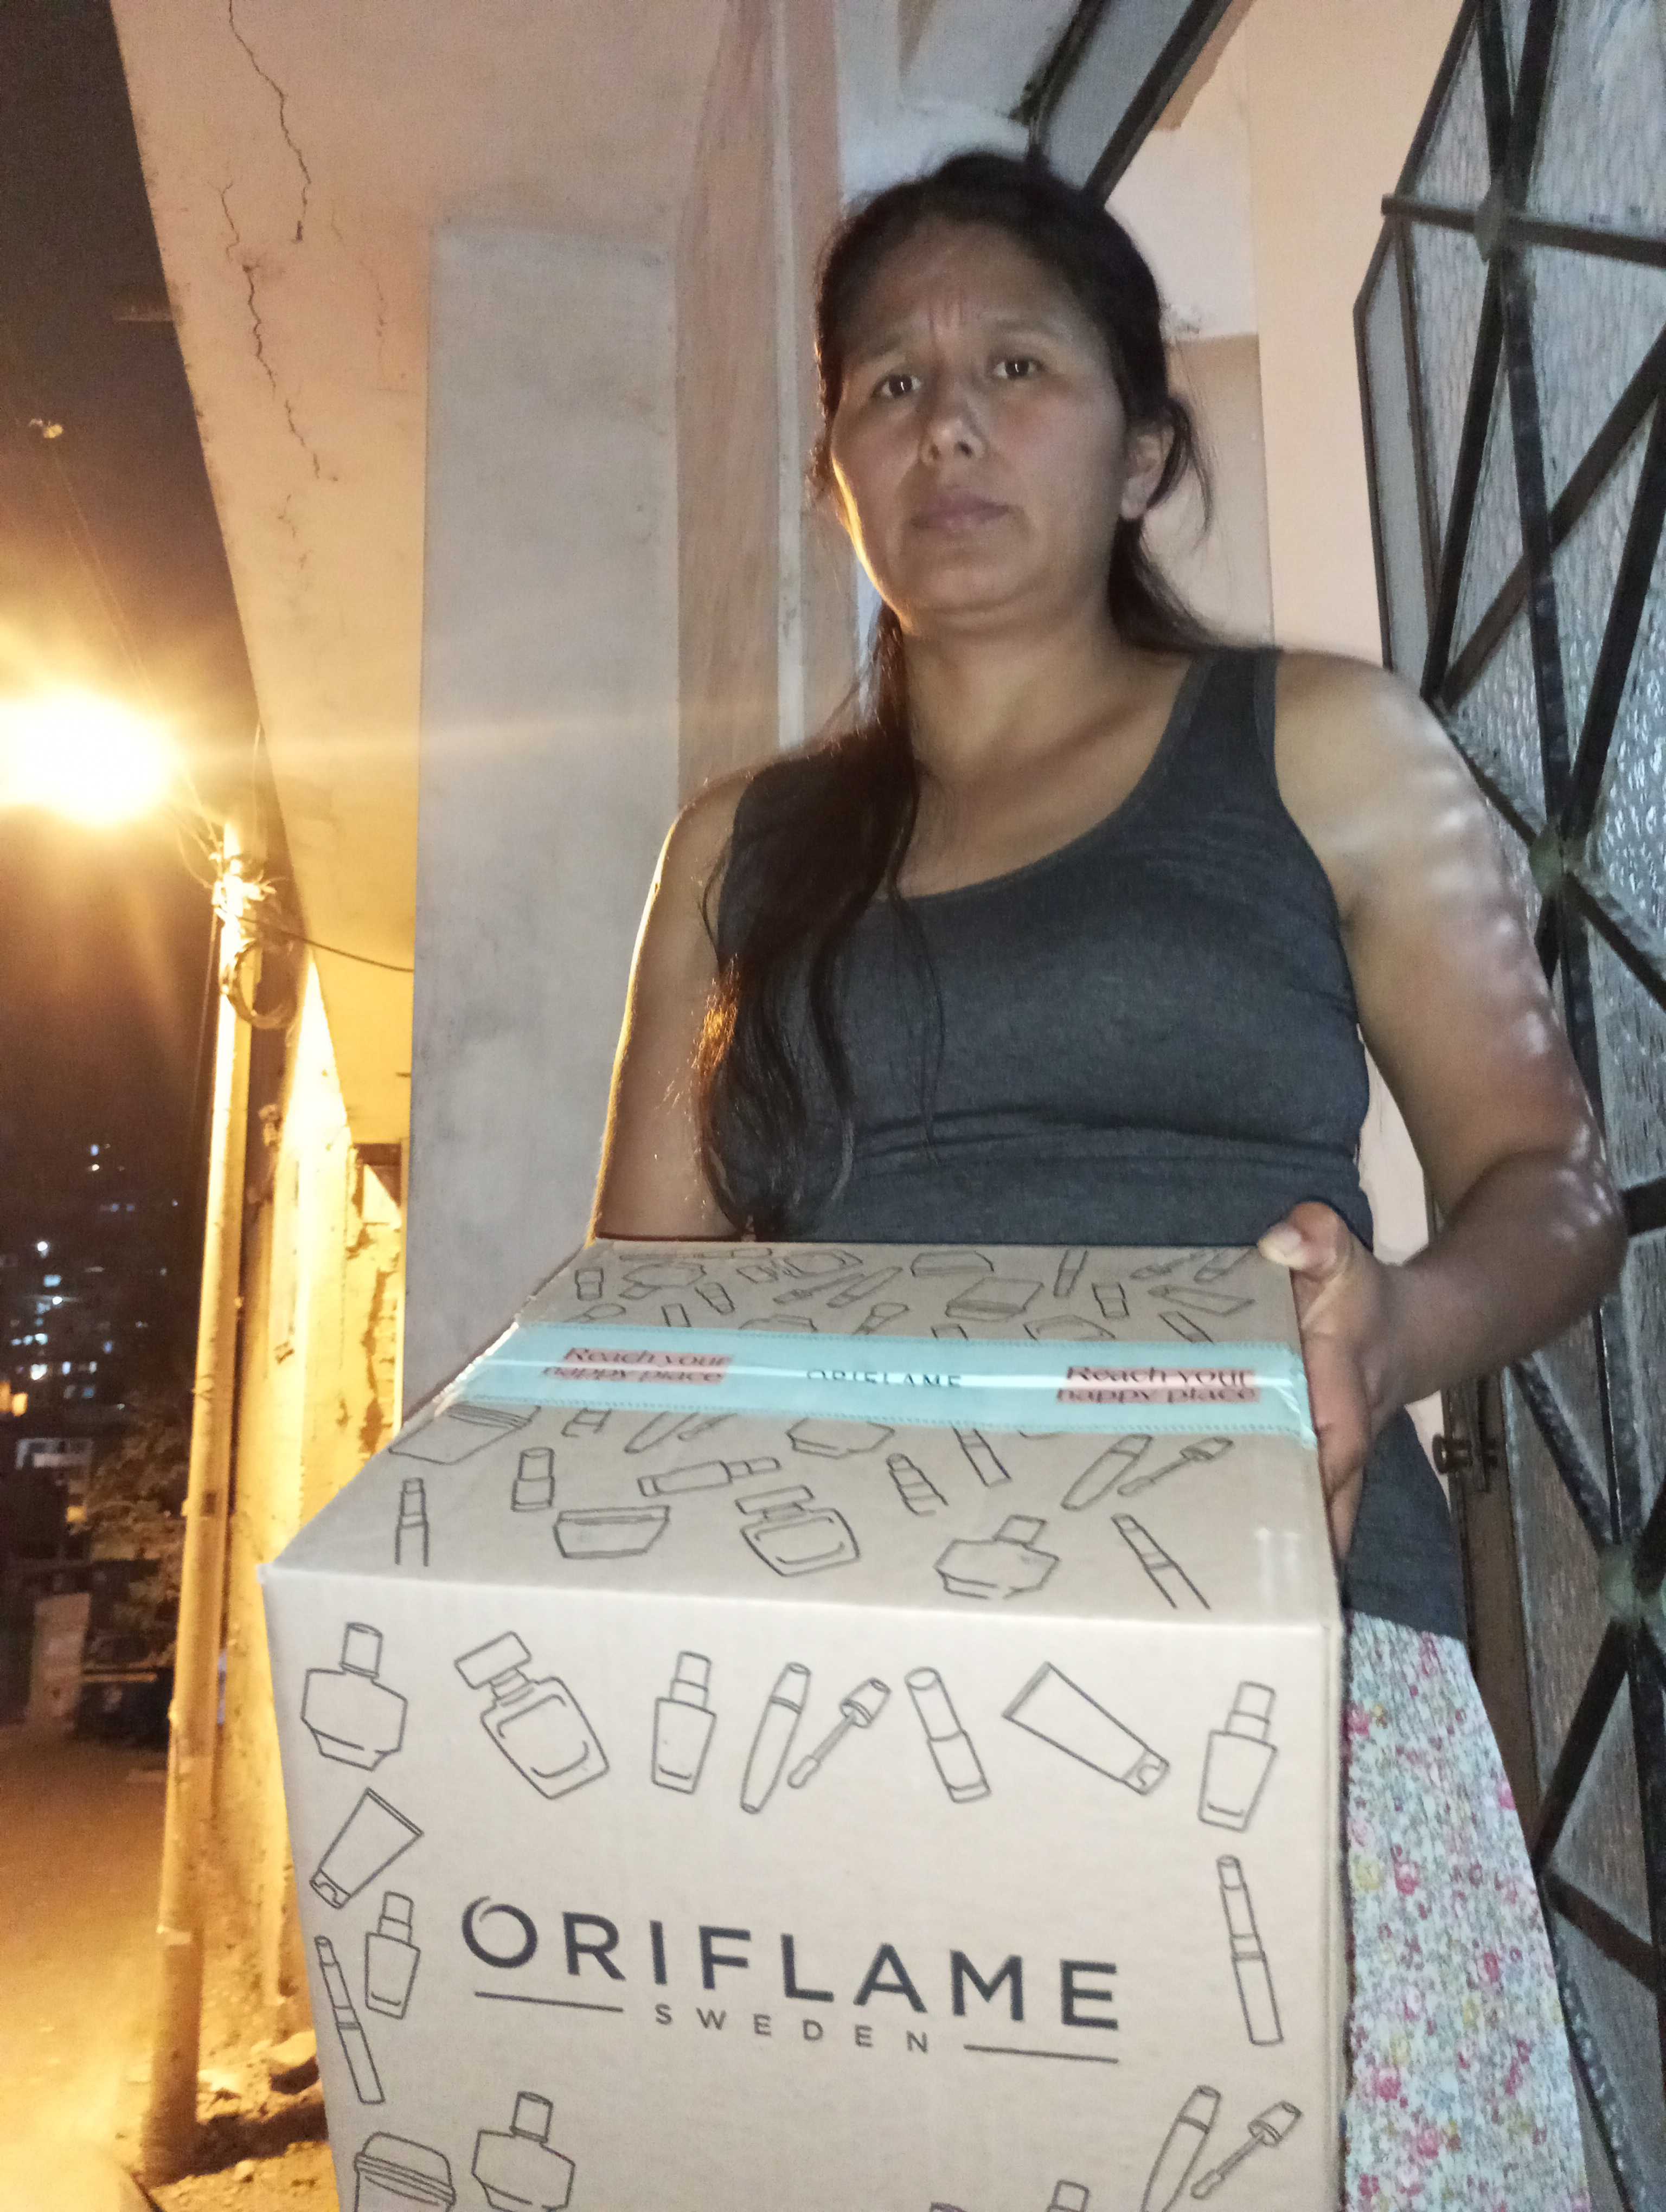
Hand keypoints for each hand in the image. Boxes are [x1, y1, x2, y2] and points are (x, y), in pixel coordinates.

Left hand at [1256, 1202, 1406, 1561]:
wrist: (1411, 1329)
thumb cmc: (1363, 1297)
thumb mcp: (1342, 1257)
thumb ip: (1318, 1239)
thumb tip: (1288, 1238)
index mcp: (1340, 1405)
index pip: (1325, 1454)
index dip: (1299, 1485)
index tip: (1274, 1527)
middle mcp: (1336, 1450)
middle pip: (1314, 1512)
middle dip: (1282, 1548)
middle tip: (1228, 1591)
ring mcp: (1328, 1469)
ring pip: (1307, 1524)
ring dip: (1273, 1555)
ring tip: (1217, 1598)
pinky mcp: (1312, 1472)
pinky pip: (1293, 1512)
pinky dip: (1269, 1538)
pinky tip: (1223, 1573)